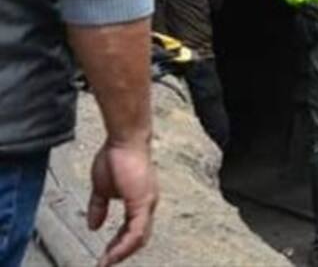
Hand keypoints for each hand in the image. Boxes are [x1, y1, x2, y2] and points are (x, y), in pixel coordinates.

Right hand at [88, 138, 157, 266]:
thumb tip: (93, 226)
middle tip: (105, 264)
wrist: (124, 140)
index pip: (132, 230)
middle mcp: (148, 204)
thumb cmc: (116, 157)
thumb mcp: (102, 189)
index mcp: (140, 201)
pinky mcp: (143, 201)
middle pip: (139, 238)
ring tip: (106, 263)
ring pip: (140, 238)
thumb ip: (99, 207)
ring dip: (122, 254)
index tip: (104, 256)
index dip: (119, 245)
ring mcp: (148, 203)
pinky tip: (112, 255)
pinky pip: (137, 231)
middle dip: (121, 253)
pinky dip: (124, 246)